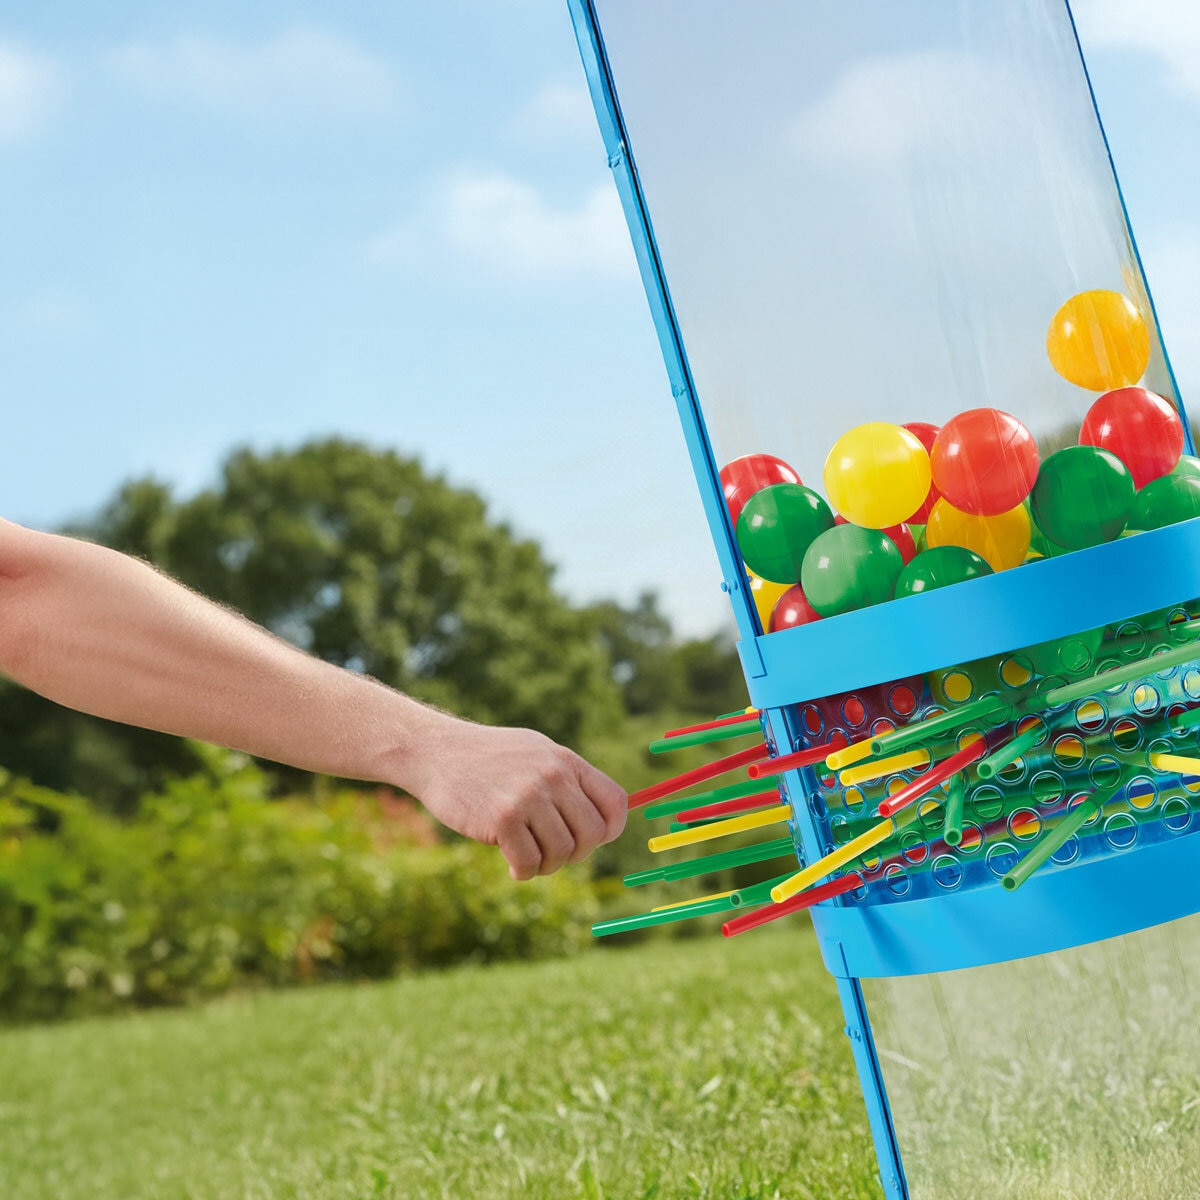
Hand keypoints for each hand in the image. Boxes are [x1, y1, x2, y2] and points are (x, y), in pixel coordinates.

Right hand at [400, 715, 626, 879]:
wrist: (436, 752)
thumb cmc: (487, 759)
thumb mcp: (535, 753)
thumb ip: (567, 781)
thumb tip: (603, 824)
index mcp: (565, 761)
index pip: (615, 802)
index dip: (609, 831)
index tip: (589, 841)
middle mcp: (553, 776)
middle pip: (592, 835)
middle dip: (575, 854)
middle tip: (552, 853)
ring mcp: (529, 796)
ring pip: (562, 853)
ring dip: (547, 865)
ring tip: (528, 858)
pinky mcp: (503, 818)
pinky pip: (530, 862)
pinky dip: (524, 871)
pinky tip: (512, 864)